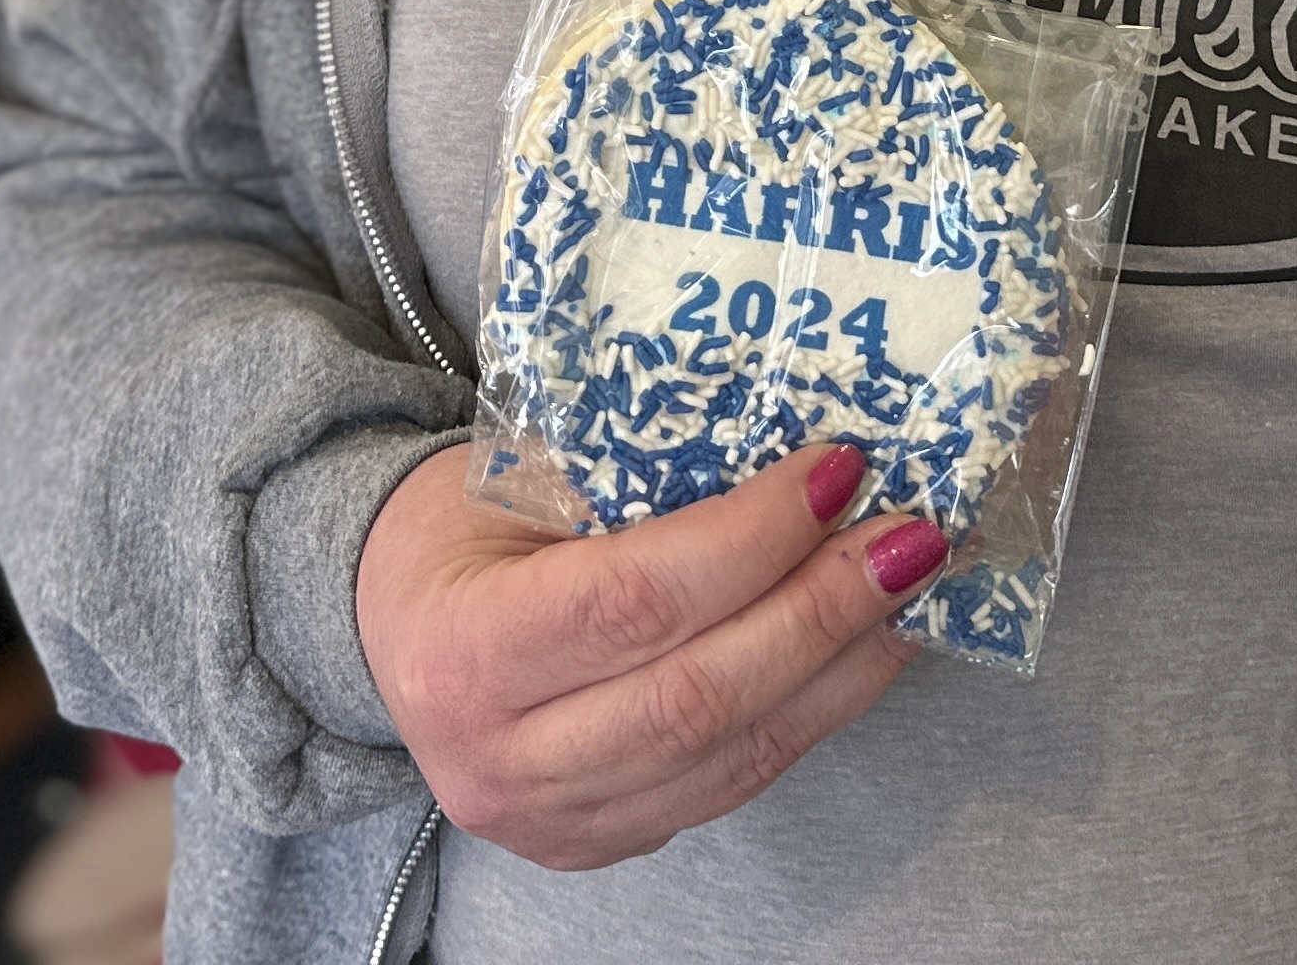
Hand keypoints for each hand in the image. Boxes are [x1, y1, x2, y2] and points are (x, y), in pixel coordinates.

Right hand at [356, 440, 940, 869]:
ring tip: (911, 590)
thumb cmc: (453, 532)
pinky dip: (813, 711)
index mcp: (463, 653)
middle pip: (699, 694)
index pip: (633, 601)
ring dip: (842, 667)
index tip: (833, 473)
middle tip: (907, 536)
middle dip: (822, 608)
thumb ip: (629, 480)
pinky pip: (732, 783)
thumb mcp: (509, 478)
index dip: (748, 541)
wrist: (386, 629)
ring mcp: (557, 820)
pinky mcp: (607, 841)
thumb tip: (790, 456)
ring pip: (733, 755)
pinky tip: (865, 650)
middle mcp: (504, 761)